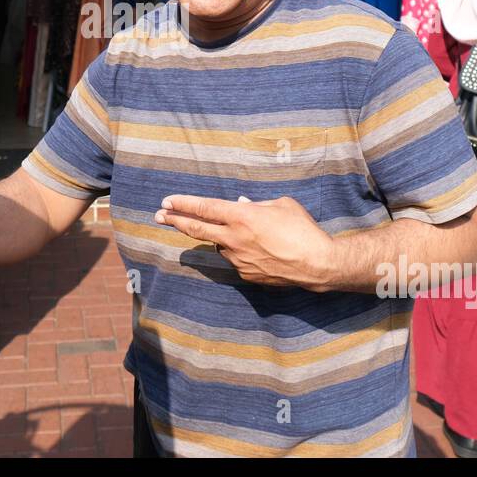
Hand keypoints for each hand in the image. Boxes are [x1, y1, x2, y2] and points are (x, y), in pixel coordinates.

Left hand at [154, 194, 337, 290]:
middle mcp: (234, 239)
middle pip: (197, 229)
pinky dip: (240, 252)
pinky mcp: (246, 276)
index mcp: (242, 217)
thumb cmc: (303, 229)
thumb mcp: (281, 205)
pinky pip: (236, 259)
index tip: (167, 201)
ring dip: (223, 237)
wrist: (318, 264)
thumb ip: (257, 205)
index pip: (204, 208)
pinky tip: (261, 250)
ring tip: (252, 234)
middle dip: (175, 221)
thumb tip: (242, 205)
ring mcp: (238, 260)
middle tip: (159, 216)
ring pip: (220, 245)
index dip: (183, 203)